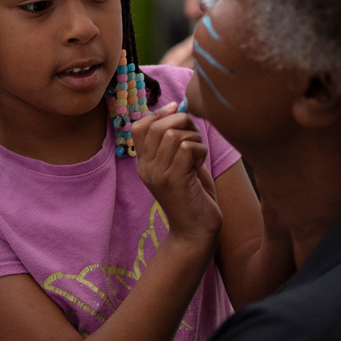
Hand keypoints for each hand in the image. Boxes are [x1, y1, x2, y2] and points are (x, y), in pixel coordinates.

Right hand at [131, 103, 220, 248]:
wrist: (196, 231)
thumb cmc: (194, 195)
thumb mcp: (180, 164)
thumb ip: (176, 140)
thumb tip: (180, 110)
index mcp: (144, 162)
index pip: (139, 126)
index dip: (160, 114)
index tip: (179, 111)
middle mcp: (146, 167)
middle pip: (158, 126)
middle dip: (184, 123)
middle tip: (196, 138)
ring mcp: (157, 174)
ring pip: (175, 135)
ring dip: (195, 139)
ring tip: (199, 155)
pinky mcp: (173, 181)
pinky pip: (188, 148)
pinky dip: (201, 151)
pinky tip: (201, 166)